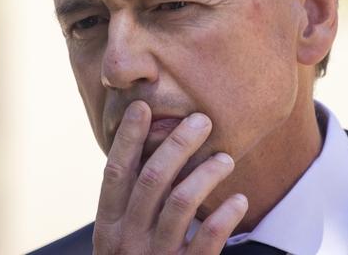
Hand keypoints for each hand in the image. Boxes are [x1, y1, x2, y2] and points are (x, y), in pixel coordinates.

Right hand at [93, 100, 247, 254]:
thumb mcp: (121, 237)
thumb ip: (131, 203)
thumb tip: (150, 150)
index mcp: (108, 226)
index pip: (115, 173)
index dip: (127, 139)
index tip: (143, 107)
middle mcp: (127, 240)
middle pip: (151, 181)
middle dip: (177, 145)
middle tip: (201, 121)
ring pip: (181, 204)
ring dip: (206, 174)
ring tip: (226, 158)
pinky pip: (208, 243)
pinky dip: (224, 218)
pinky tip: (239, 200)